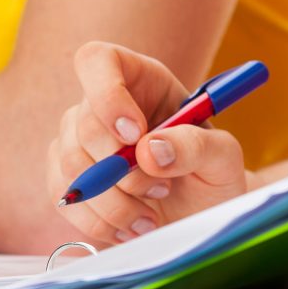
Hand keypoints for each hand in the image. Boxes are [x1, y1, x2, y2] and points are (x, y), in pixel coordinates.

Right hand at [47, 41, 250, 246]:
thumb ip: (197, 145)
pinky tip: (128, 227)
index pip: (97, 61)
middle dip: (122, 169)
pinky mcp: (64, 177)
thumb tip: (150, 151)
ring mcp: (75, 141)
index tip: (135, 135)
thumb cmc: (210, 177)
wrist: (197, 214)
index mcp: (139, 80)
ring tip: (149, 216)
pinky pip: (64, 197)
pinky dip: (98, 221)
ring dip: (114, 201)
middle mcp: (99, 105)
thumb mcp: (223, 158)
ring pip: (71, 165)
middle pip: (84, 125)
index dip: (107, 96)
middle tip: (161, 190)